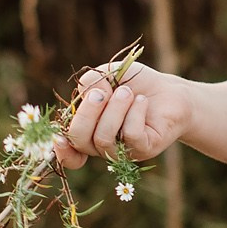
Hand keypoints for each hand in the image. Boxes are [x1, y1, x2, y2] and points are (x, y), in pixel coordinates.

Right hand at [54, 66, 193, 169]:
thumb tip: (90, 96)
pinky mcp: (144, 149)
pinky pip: (130, 134)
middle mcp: (101, 145)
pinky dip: (134, 112)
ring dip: (114, 109)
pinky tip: (142, 102)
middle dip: (87, 113)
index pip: (69, 151)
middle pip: (80, 140)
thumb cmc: (134, 84)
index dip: (60, 149)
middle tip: (102, 92)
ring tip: (127, 92)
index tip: (58, 136)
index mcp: (88, 130)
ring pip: (104, 138)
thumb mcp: (107, 76)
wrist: (168, 91)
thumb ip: (89, 83)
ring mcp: (122, 151)